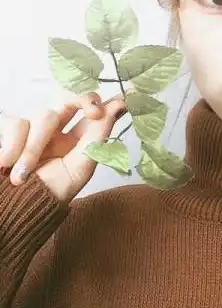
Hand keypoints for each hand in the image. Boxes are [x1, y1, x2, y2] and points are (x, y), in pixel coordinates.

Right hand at [0, 92, 125, 202]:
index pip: (93, 116)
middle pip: (73, 100)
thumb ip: (97, 138)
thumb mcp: (79, 168)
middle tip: (95, 112)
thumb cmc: (47, 194)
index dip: (108, 104)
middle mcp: (55, 131)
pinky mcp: (8, 128)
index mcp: (75, 142)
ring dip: (33, 148)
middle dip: (86, 100)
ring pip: (46, 115)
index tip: (124, 99)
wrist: (14, 208)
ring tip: (22, 175)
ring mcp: (32, 128)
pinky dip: (13, 147)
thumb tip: (117, 109)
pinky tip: (6, 164)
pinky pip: (17, 124)